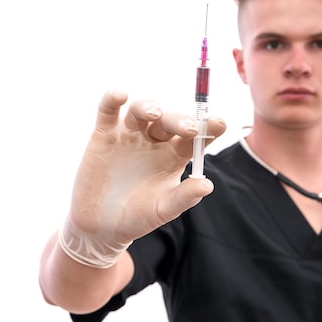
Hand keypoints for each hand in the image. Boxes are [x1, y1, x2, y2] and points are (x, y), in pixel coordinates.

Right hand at [60, 89, 225, 266]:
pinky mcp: (104, 134)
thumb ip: (184, 197)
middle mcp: (156, 140)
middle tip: (189, 128)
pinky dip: (112, 99)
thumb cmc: (137, 217)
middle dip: (180, 121)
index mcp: (175, 155)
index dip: (208, 128)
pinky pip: (108, 111)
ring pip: (141, 110)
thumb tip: (207, 185)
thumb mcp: (163, 210)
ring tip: (155, 114)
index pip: (196, 137)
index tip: (220, 123)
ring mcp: (130, 134)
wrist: (100, 227)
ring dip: (149, 107)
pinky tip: (120, 95)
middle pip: (170, 121)